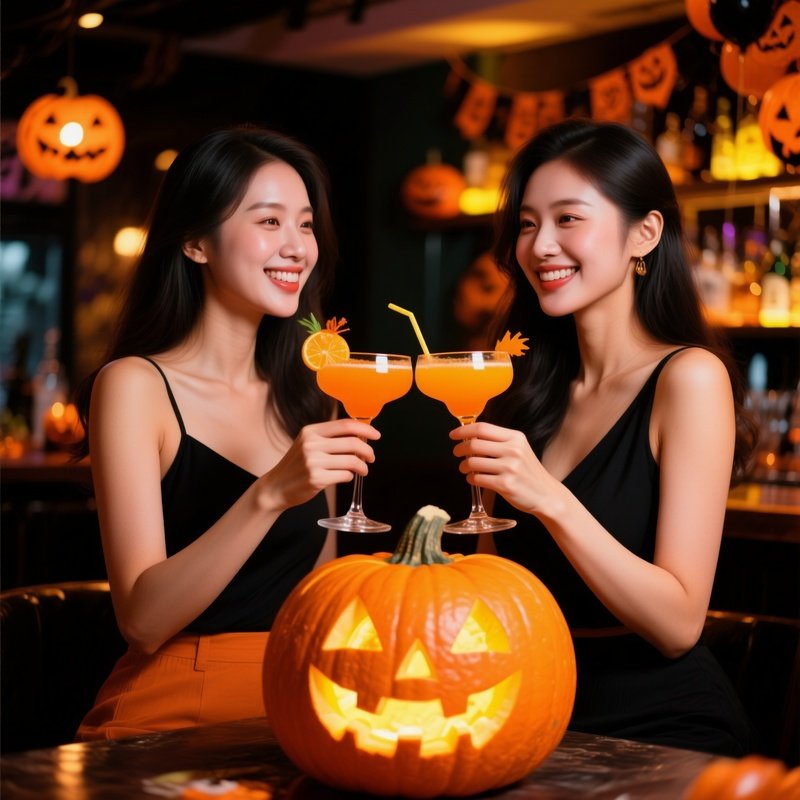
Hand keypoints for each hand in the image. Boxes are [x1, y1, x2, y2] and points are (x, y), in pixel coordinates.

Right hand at [259, 419, 379, 510]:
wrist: (276, 487)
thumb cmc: (297, 465)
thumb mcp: (307, 443)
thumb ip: (329, 437)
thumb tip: (360, 435)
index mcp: (311, 431)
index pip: (345, 425)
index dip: (365, 429)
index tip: (376, 435)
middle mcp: (311, 444)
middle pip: (352, 442)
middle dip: (368, 450)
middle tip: (371, 457)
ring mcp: (313, 462)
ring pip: (352, 460)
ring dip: (362, 466)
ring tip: (362, 470)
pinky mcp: (316, 479)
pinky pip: (345, 475)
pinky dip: (350, 476)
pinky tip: (347, 477)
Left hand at [449, 421, 555, 515]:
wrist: (546, 494)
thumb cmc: (528, 472)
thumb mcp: (519, 449)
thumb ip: (498, 441)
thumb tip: (470, 435)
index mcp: (516, 438)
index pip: (482, 428)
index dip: (463, 430)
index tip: (454, 435)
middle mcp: (513, 450)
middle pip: (474, 444)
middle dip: (460, 449)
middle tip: (457, 453)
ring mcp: (510, 468)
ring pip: (473, 462)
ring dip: (463, 465)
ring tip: (464, 468)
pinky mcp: (505, 485)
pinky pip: (477, 479)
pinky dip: (470, 478)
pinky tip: (473, 478)